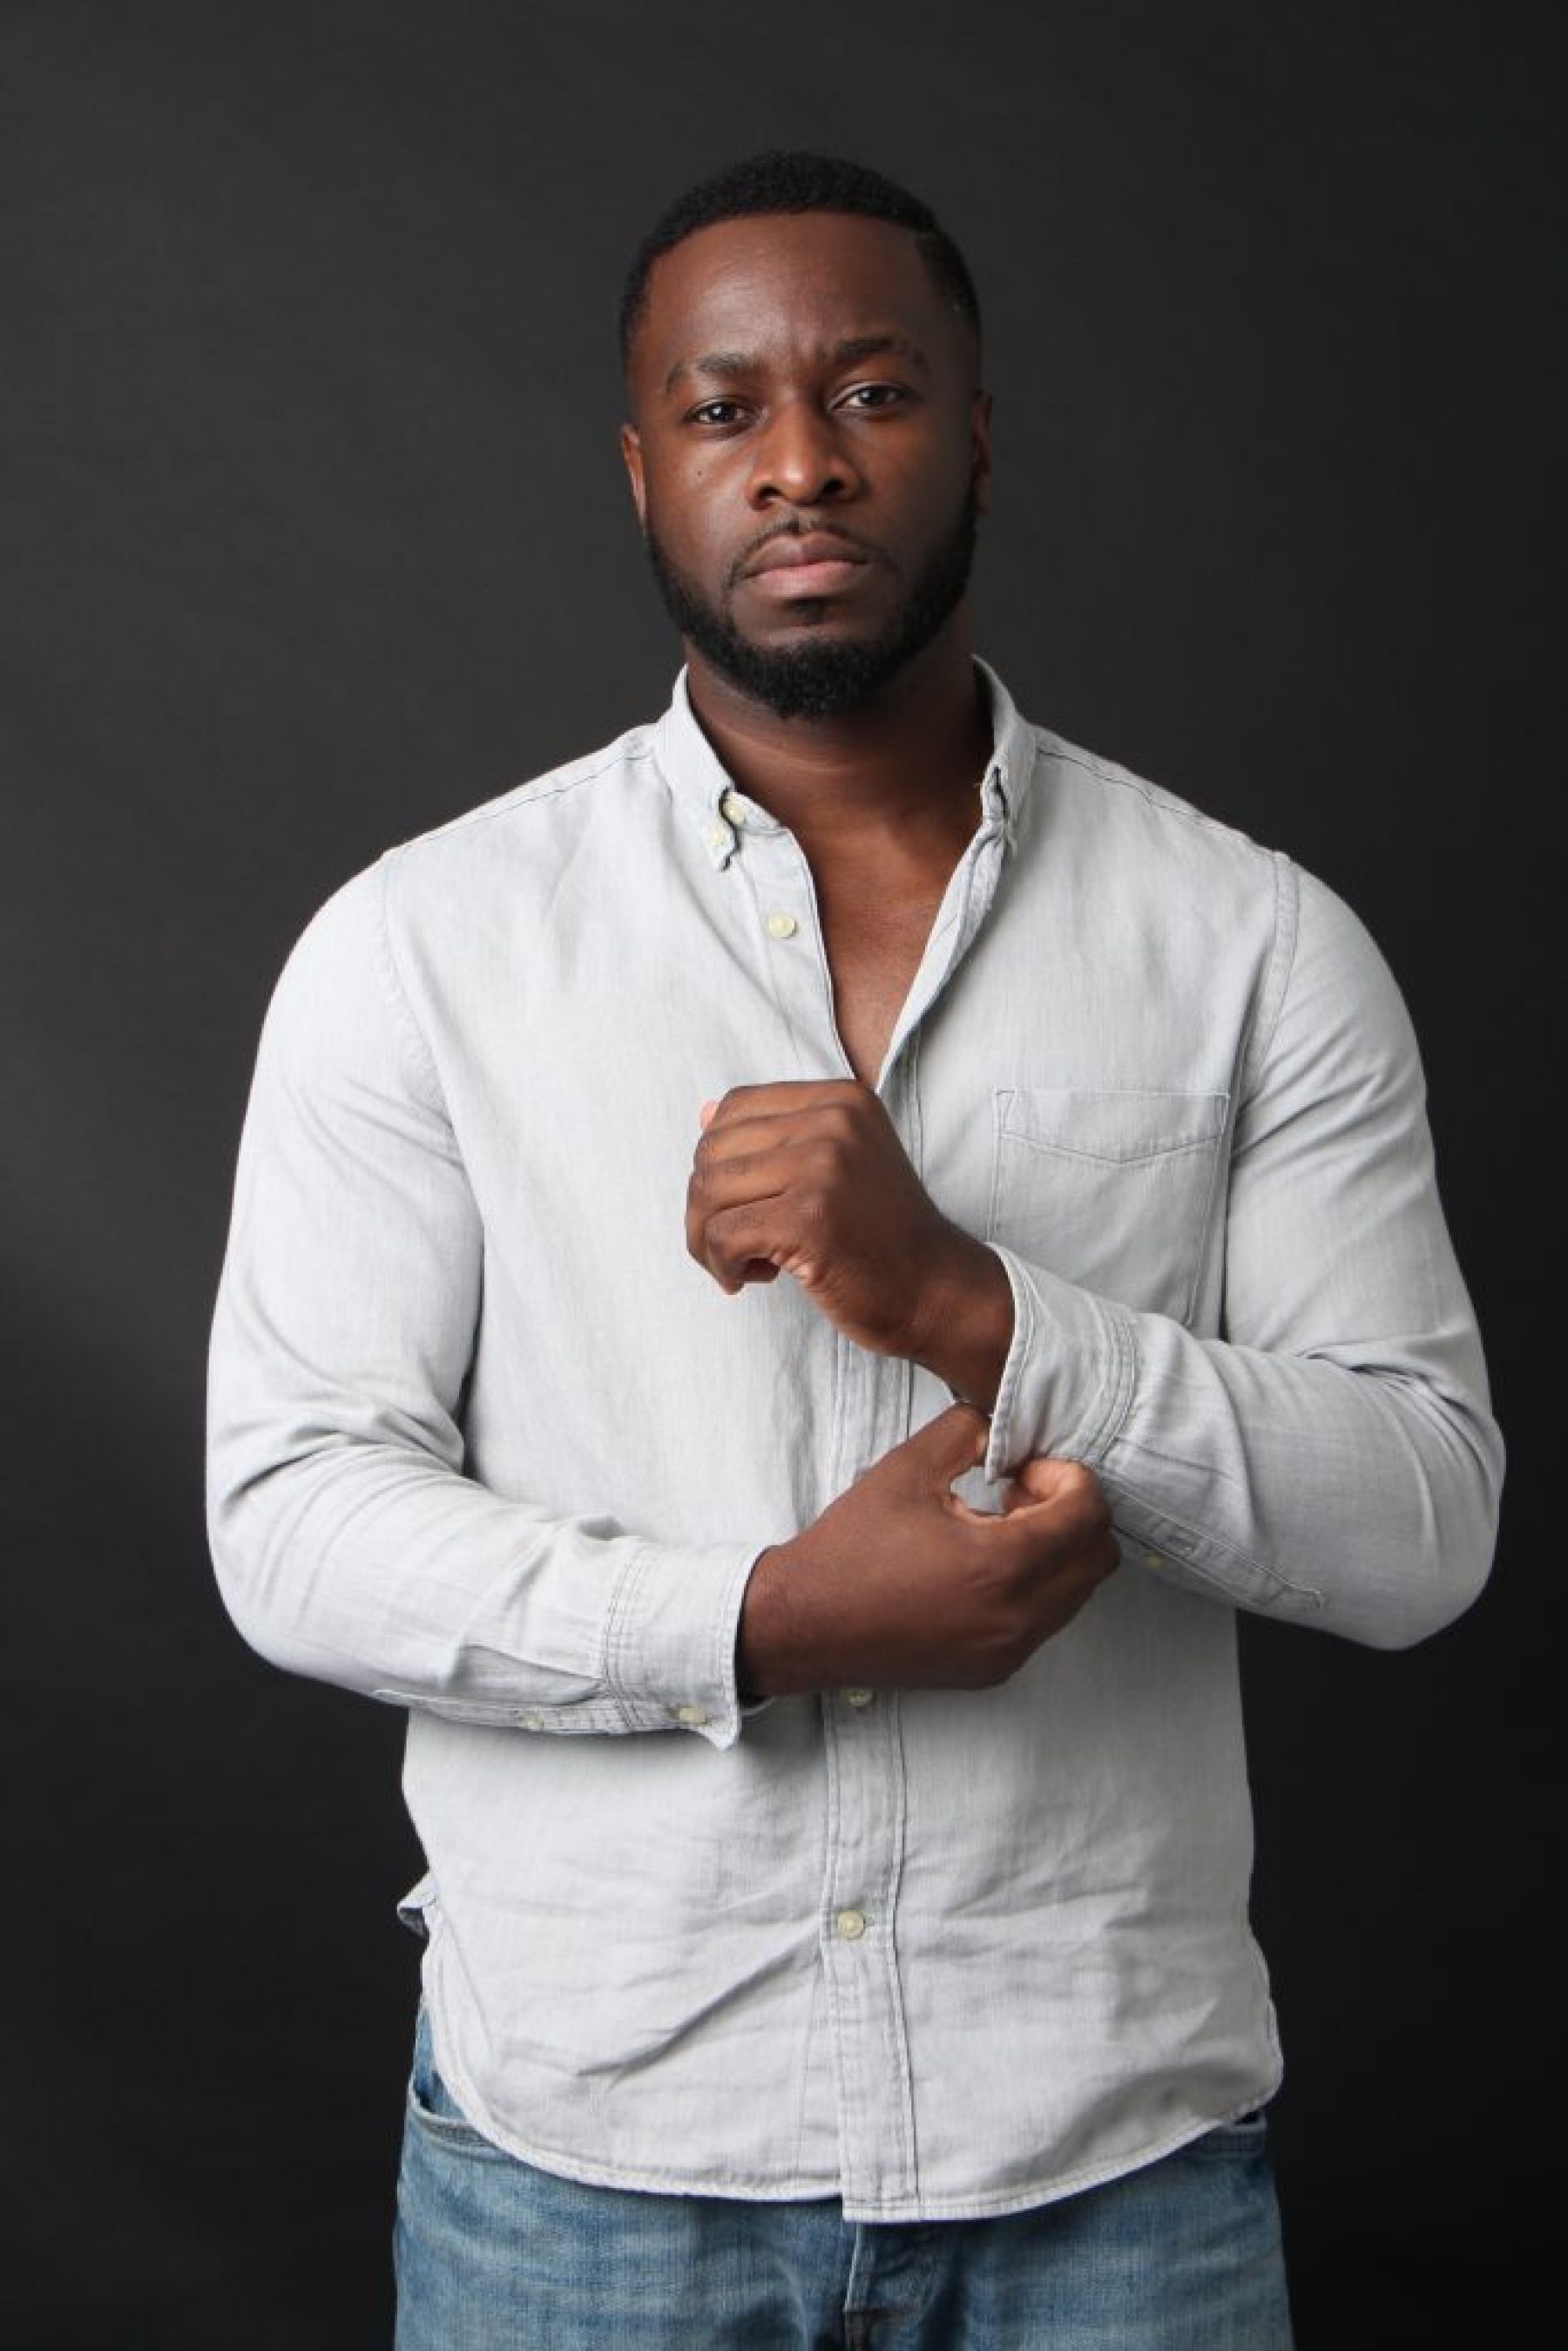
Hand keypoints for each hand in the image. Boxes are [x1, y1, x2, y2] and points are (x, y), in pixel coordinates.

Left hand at [687, 1080, 1013, 1402]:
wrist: (938, 1292)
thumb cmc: (880, 1237)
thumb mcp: (838, 1165)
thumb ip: (775, 1137)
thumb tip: (703, 1113)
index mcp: (841, 1099)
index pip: (735, 1108)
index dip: (720, 1162)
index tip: (746, 1204)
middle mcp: (833, 1121)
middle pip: (712, 1150)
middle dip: (705, 1207)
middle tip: (736, 1246)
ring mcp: (823, 1167)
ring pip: (706, 1192)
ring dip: (707, 1240)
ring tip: (744, 1264)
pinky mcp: (810, 1219)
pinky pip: (721, 1235)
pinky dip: (721, 1264)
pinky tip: (753, 1278)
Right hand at [737, 1405, 1118, 1697]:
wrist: (806, 1624)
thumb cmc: (852, 1548)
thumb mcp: (906, 1469)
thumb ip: (967, 1432)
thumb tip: (1001, 1427)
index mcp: (1002, 1564)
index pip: (1089, 1514)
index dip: (1067, 1478)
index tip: (1021, 1471)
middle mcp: (1018, 1617)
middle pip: (1100, 1557)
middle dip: (1072, 1514)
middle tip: (1018, 1495)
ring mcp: (1010, 1650)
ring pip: (1078, 1592)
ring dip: (1056, 1551)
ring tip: (997, 1529)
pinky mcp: (995, 1669)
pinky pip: (1046, 1621)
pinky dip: (1035, 1586)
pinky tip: (982, 1567)